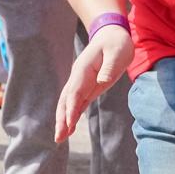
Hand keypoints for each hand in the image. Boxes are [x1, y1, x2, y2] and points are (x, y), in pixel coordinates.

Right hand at [54, 21, 131, 139]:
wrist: (111, 35)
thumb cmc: (116, 43)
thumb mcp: (117, 52)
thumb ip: (108, 67)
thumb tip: (101, 81)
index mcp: (83, 69)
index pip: (75, 92)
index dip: (71, 109)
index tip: (69, 124)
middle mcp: (78, 77)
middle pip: (65, 101)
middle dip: (61, 119)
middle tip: (58, 138)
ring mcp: (81, 83)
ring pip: (68, 104)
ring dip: (63, 120)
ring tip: (60, 138)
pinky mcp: (87, 87)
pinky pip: (76, 104)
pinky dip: (71, 116)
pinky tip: (69, 128)